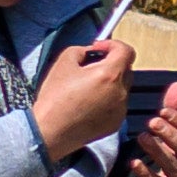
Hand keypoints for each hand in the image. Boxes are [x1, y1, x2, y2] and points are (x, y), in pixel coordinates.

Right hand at [29, 36, 137, 163]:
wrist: (50, 132)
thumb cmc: (54, 98)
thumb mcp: (62, 63)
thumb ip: (80, 50)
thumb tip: (90, 52)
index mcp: (109, 74)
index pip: (126, 51)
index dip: (113, 45)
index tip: (99, 48)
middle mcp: (120, 92)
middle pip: (125, 69)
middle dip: (110, 64)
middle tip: (89, 68)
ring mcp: (120, 109)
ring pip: (121, 88)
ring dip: (109, 83)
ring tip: (86, 89)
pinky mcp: (116, 123)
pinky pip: (117, 105)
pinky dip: (107, 100)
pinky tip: (87, 105)